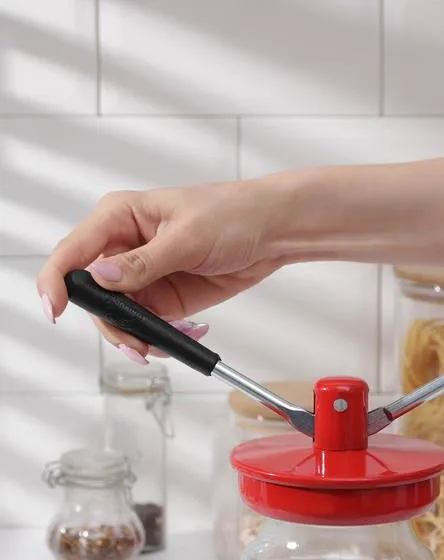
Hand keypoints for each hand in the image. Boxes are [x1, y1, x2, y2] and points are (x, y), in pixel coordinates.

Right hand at [37, 179, 293, 362]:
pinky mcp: (165, 298)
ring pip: (118, 316)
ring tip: (161, 346)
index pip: (73, 251)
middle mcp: (125, 247)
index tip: (55, 308)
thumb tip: (102, 276)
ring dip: (134, 336)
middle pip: (93, 294)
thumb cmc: (233, 214)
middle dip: (110, 323)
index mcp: (120, 218)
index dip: (57, 282)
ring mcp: (144, 276)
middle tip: (137, 343)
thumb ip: (145, 262)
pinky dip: (158, 339)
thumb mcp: (188, 236)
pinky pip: (147, 325)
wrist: (272, 233)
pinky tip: (180, 339)